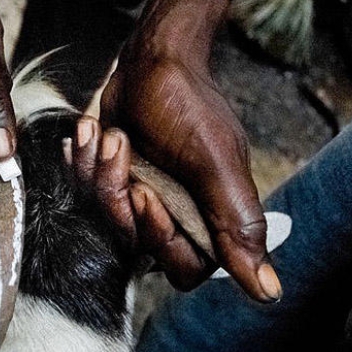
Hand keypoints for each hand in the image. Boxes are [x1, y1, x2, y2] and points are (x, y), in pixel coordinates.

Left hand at [98, 43, 280, 301]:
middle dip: (117, 195)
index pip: (184, 268)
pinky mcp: (112, 183)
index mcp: (210, 219)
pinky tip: (89, 133)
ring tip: (106, 133)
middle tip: (119, 146)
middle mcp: (176, 216)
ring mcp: (142, 200)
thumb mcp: (215, 162)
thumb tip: (269, 292)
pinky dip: (82, 162)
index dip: (158, 237)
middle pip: (137, 244)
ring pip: (105, 219)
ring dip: (96, 172)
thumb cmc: (186, 103)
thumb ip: (238, 224)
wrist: (151, 59)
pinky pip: (85, 195)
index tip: (143, 194)